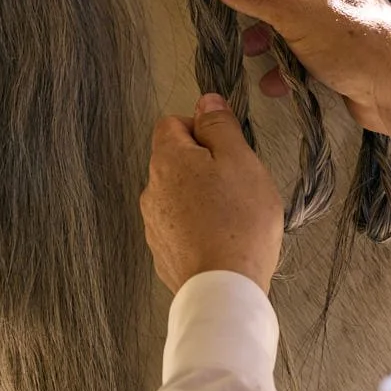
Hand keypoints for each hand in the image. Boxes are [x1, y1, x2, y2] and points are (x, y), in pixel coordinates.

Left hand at [141, 94, 282, 294]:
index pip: (171, 123)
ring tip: (233, 217)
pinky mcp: (163, 253)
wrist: (224, 290)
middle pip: (175, 160)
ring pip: (178, 195)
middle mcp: (151, 190)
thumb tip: (206, 100)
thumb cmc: (239, 221)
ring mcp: (153, 225)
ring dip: (201, 197)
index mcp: (167, 160)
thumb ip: (220, 126)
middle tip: (237, 184)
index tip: (227, 149)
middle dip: (204, 165)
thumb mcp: (240, 160)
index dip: (201, 128)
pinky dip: (198, 227)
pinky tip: (222, 241)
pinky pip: (180, 227)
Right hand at [206, 0, 390, 143]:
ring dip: (271, 36)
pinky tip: (275, 83)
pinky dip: (288, 65)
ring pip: (296, 22)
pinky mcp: (342, 57)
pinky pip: (307, 54)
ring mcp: (340, 25)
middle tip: (237, 11)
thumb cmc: (353, 43)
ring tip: (251, 52)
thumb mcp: (296, 15)